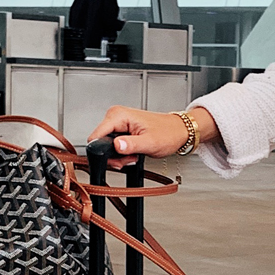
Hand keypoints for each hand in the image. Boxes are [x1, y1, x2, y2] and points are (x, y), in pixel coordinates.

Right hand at [86, 104, 218, 157]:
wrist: (178, 131)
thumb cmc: (168, 133)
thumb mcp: (150, 143)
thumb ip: (131, 145)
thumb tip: (117, 146)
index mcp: (118, 115)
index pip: (95, 136)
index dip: (104, 152)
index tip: (118, 159)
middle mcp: (115, 116)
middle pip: (100, 142)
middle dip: (113, 156)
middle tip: (130, 158)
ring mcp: (117, 122)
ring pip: (106, 146)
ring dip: (119, 156)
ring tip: (134, 154)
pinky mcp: (121, 129)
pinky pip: (113, 145)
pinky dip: (122, 153)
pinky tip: (133, 152)